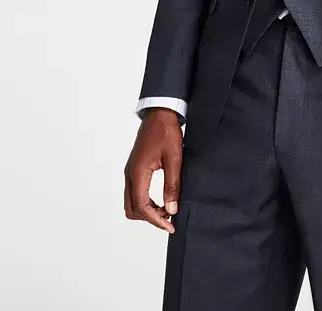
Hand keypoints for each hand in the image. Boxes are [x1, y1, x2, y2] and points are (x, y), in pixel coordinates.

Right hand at [124, 108, 182, 232]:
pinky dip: (146, 201)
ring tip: (167, 208)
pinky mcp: (134, 168)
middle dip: (150, 218)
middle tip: (170, 218)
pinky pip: (135, 192)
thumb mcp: (175, 158)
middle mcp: (130, 174)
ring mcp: (130, 171)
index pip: (141, 207)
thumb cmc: (167, 131)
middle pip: (132, 209)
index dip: (156, 220)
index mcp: (138, 172)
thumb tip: (171, 210)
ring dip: (147, 210)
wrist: (160, 112)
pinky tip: (162, 198)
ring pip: (131, 202)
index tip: (171, 226)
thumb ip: (172, 185)